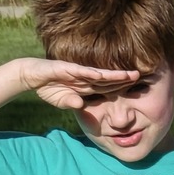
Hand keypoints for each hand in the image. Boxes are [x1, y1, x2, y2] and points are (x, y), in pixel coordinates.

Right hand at [16, 57, 139, 109]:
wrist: (30, 75)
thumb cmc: (46, 87)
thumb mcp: (61, 100)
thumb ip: (72, 103)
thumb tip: (81, 106)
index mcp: (85, 85)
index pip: (106, 88)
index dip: (120, 89)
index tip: (135, 90)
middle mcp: (85, 77)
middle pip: (108, 80)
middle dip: (124, 79)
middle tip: (143, 77)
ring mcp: (77, 72)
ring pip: (100, 74)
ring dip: (115, 75)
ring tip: (131, 75)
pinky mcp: (66, 68)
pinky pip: (81, 71)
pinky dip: (92, 73)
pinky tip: (104, 75)